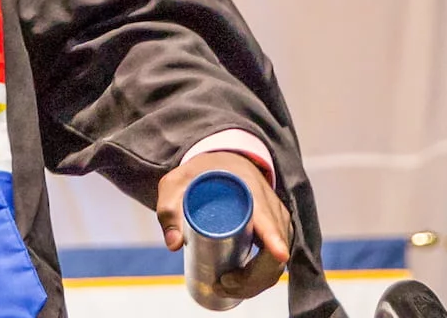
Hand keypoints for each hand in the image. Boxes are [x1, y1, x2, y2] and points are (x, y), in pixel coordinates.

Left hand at [156, 152, 292, 299]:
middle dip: (252, 277)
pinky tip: (238, 285)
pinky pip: (274, 262)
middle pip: (275, 251)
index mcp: (250, 190)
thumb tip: (174, 245)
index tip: (277, 255)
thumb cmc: (200, 173)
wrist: (223, 161)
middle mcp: (271, 207)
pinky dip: (260, 279)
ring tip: (222, 285)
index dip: (274, 239)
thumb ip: (169, 209)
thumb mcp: (177, 184)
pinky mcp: (276, 232)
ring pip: (276, 262)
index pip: (269, 218)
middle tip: (220, 283)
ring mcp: (277, 222)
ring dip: (254, 282)